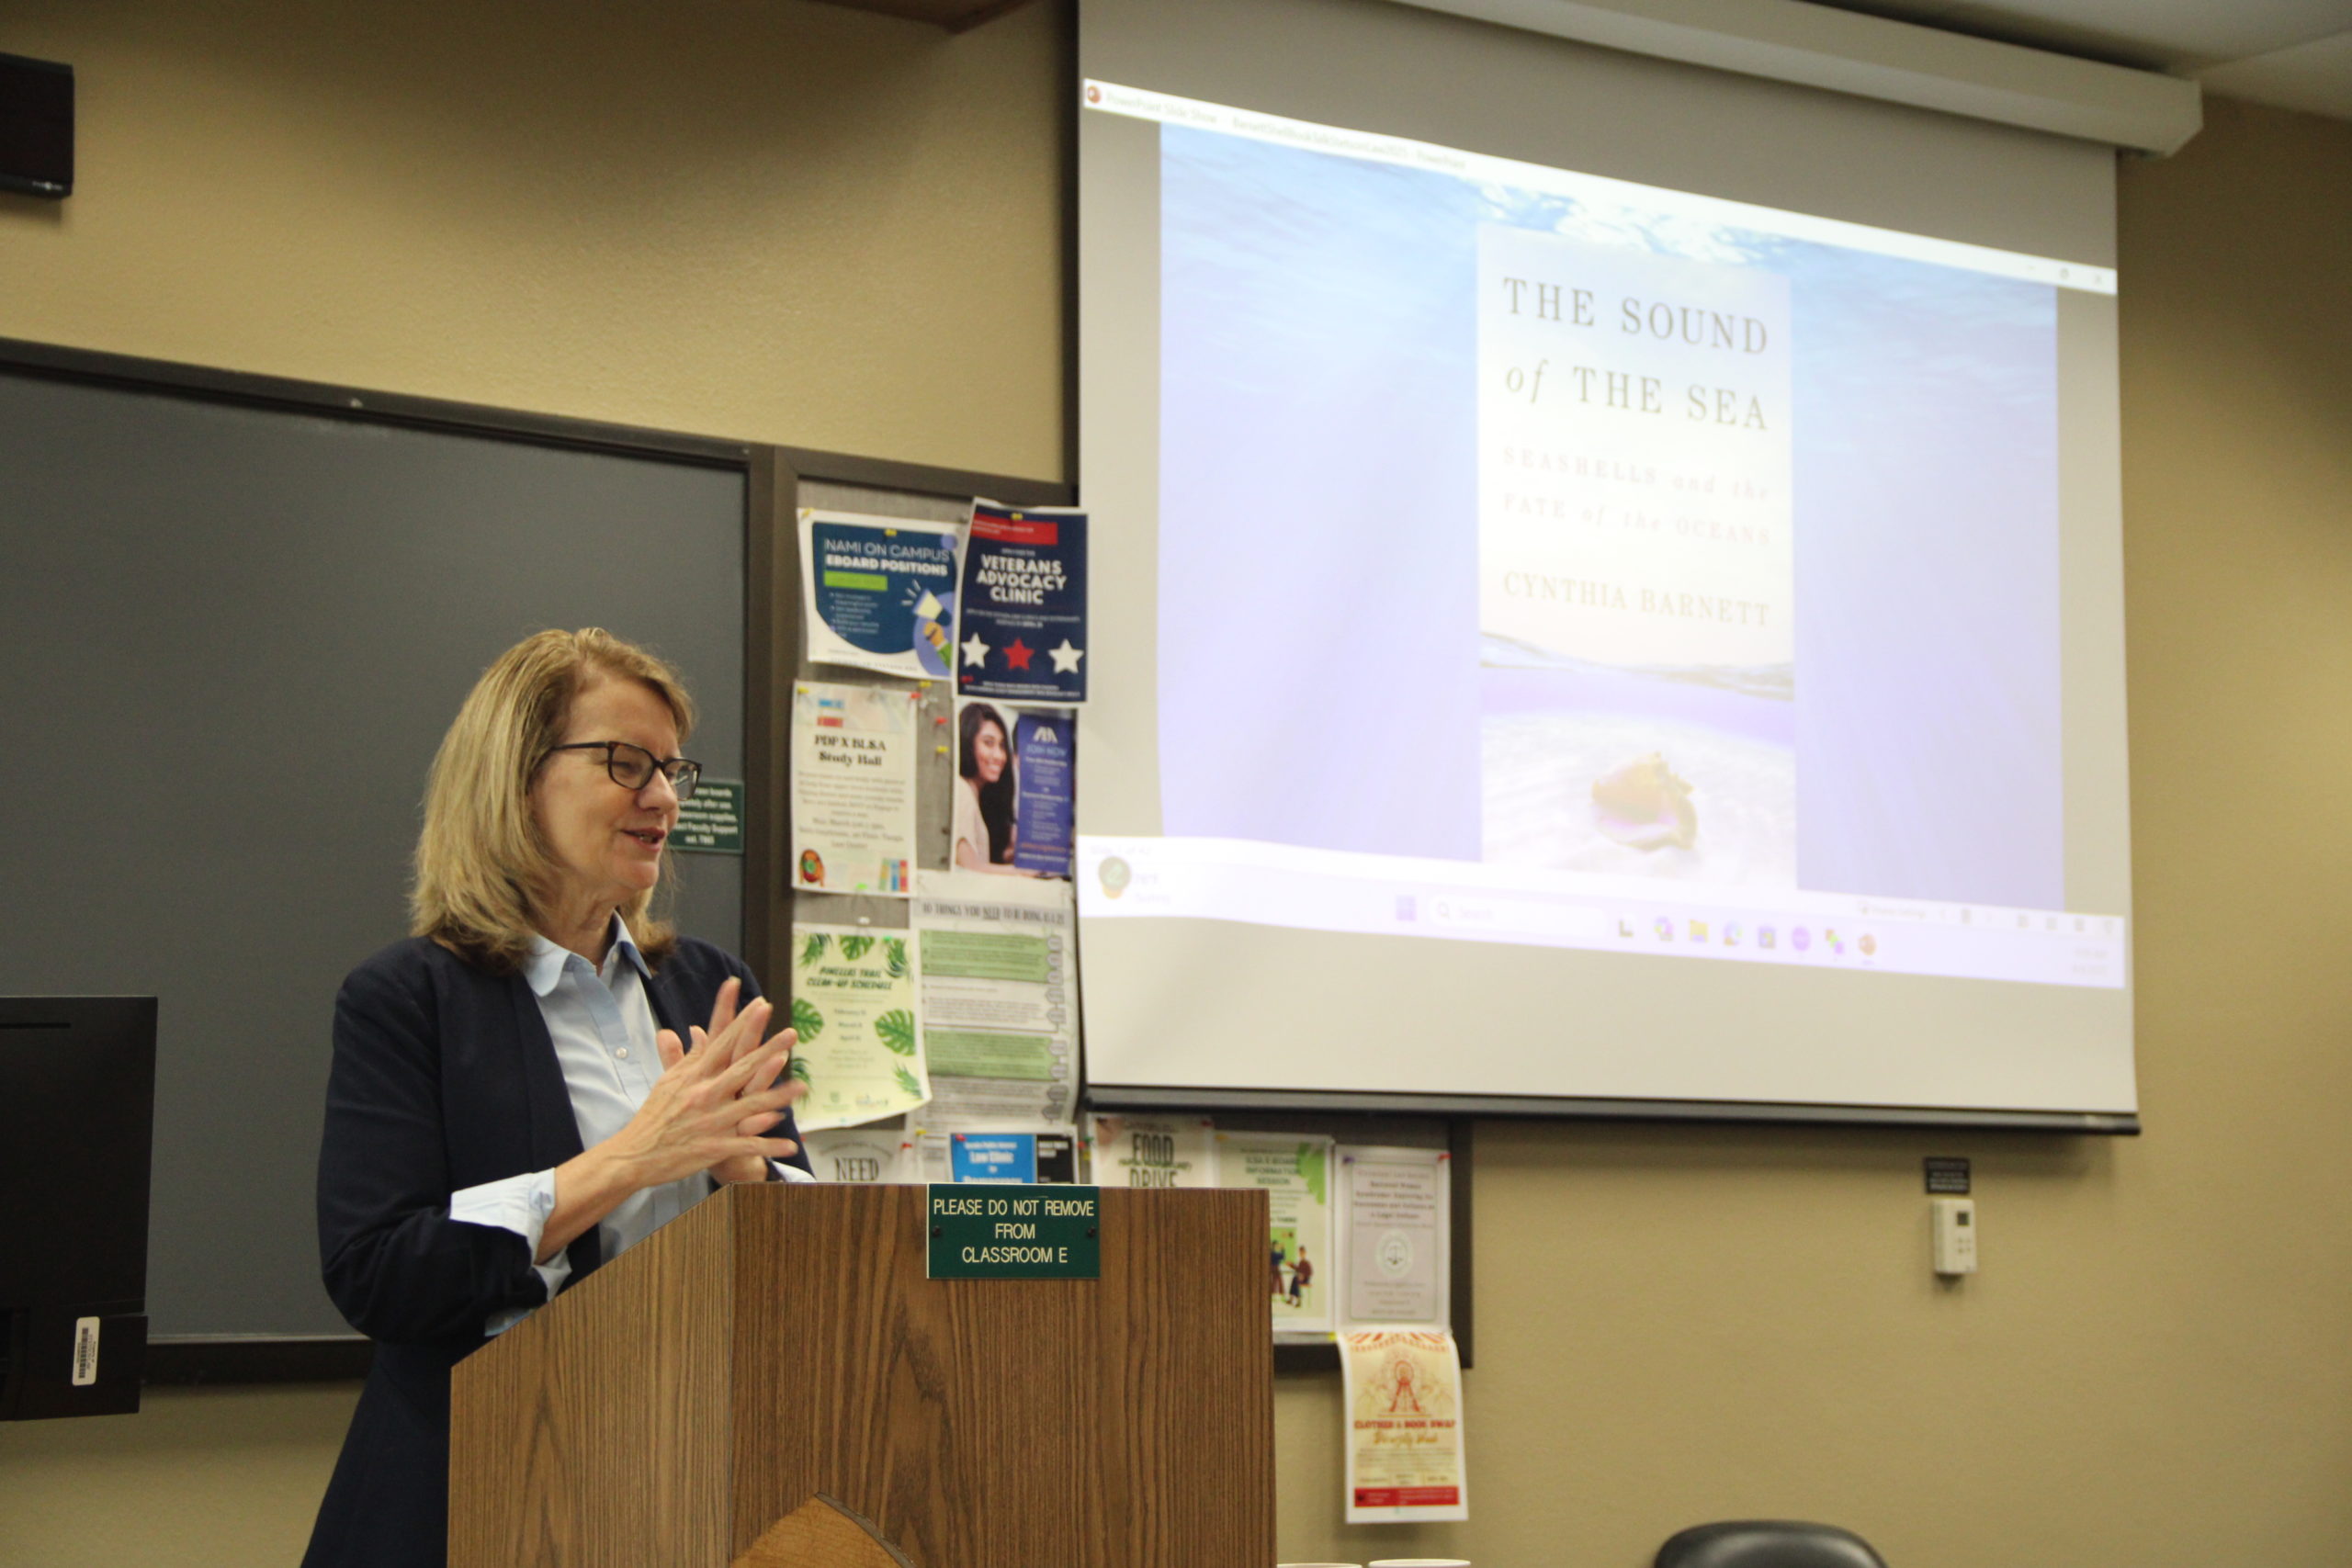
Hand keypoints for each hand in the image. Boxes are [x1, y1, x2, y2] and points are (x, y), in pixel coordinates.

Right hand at [536, 987, 804, 1262]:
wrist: (635, 1154)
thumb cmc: (654, 1116)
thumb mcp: (669, 1082)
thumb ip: (688, 1056)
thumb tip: (698, 1031)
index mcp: (694, 1076)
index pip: (722, 1042)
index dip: (742, 1022)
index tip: (760, 1003)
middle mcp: (705, 1094)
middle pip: (741, 1068)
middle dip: (768, 1050)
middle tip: (791, 1033)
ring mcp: (711, 1121)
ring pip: (751, 1105)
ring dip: (779, 1096)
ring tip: (803, 1087)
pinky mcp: (714, 1147)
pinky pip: (747, 1146)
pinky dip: (769, 1145)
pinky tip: (791, 1145)